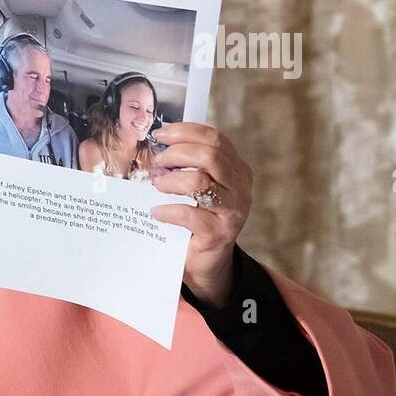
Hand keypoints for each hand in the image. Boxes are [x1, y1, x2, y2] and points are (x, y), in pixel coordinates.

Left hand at [148, 122, 252, 307]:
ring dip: (171, 180)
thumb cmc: (193, 219)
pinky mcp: (219, 234)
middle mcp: (239, 187)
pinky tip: (157, 213)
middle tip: (156, 164)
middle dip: (177, 154)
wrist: (203, 262)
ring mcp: (232, 211)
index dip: (185, 132)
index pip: (214, 138)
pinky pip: (191, 215)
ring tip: (156, 186)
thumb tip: (155, 146)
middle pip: (210, 155)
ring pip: (200, 182)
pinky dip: (169, 211)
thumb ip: (184, 166)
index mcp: (235, 169)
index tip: (159, 135)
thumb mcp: (193, 187)